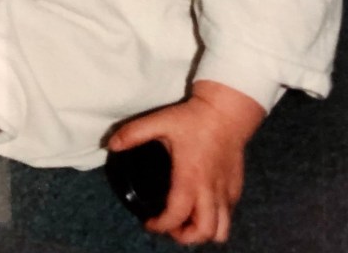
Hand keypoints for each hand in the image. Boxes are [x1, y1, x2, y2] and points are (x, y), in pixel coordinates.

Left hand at [108, 81, 264, 245]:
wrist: (227, 110)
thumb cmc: (193, 118)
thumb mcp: (160, 121)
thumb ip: (134, 133)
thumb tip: (111, 144)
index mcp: (190, 178)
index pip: (176, 215)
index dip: (161, 226)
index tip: (149, 223)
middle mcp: (210, 190)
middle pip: (203, 233)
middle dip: (184, 236)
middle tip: (171, 224)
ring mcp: (226, 191)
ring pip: (221, 231)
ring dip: (203, 232)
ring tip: (188, 219)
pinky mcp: (236, 187)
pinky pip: (229, 215)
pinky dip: (215, 218)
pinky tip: (202, 203)